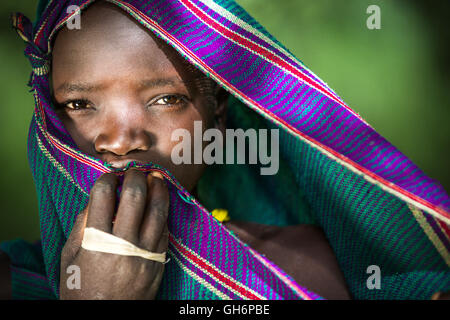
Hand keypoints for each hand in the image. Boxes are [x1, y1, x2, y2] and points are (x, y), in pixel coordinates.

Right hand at [59, 169, 168, 299]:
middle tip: (135, 172)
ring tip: (156, 178)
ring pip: (158, 211)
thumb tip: (95, 198)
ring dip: (158, 189)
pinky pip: (165, 230)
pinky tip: (161, 203)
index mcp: (95, 241)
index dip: (106, 179)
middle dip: (135, 177)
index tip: (108, 177)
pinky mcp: (158, 261)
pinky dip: (164, 213)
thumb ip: (81, 225)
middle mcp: (122, 244)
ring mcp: (144, 253)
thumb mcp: (70, 257)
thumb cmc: (81, 288)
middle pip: (134, 197)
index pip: (103, 196)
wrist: (104, 317)